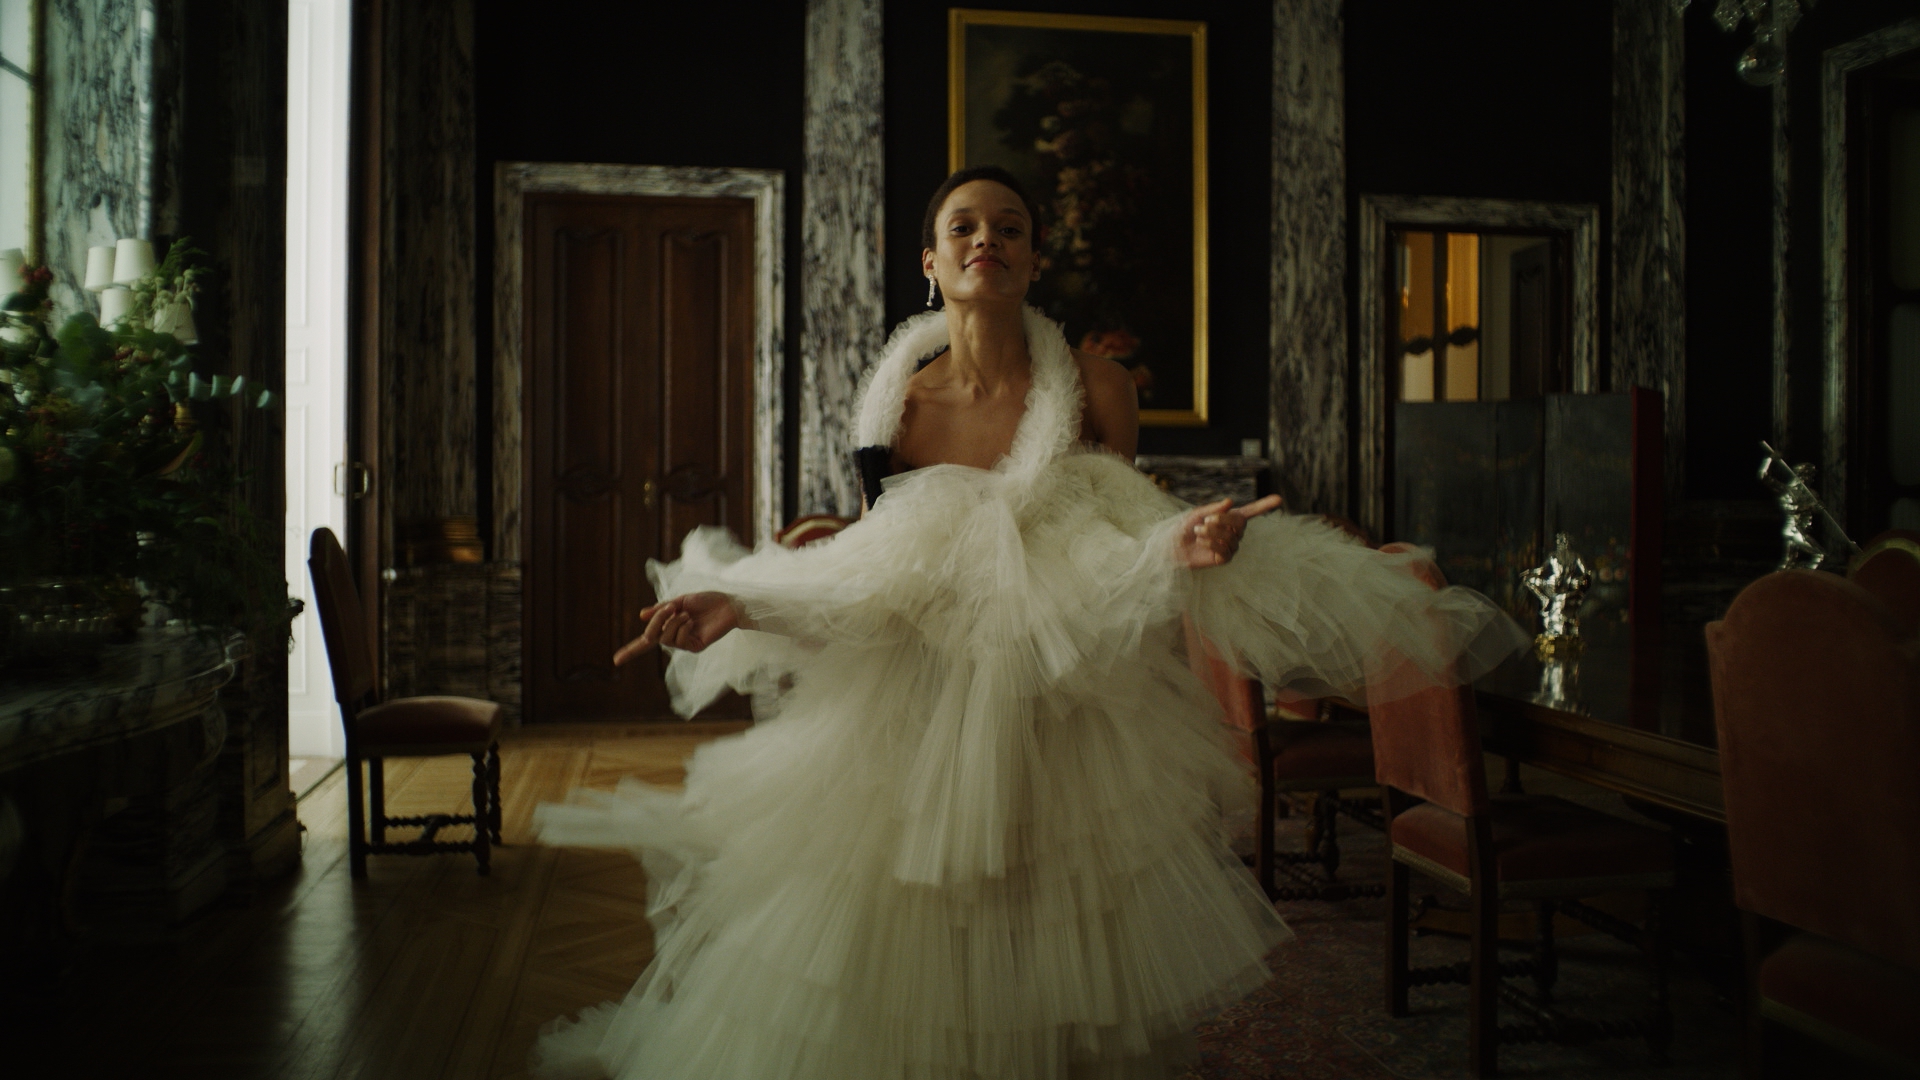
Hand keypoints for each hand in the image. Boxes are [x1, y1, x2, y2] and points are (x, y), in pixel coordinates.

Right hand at [613, 592, 743, 663]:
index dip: (630, 651)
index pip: (646, 642)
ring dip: (672, 622)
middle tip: (668, 607)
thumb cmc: (708, 601)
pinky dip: (682, 627)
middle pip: (652, 637)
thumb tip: (641, 616)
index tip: (615, 661)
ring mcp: (685, 644)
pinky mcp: (695, 646)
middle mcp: (675, 638)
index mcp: (670, 627)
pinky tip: (692, 620)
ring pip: (665, 639)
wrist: (729, 603)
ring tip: (685, 613)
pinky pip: (679, 640)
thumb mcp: (681, 601)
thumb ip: (662, 610)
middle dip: (656, 621)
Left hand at [1174, 495, 1282, 568]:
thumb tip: (1230, 501)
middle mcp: (1233, 532)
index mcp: (1229, 518)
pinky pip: (1225, 550)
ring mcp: (1230, 546)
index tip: (1279, 499)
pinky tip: (1201, 542)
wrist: (1172, 547)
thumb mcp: (1197, 514)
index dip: (1264, 505)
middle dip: (1222, 520)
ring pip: (1231, 537)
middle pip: (1240, 523)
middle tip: (1205, 521)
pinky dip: (1211, 544)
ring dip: (1213, 532)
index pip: (1251, 512)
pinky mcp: (1223, 559)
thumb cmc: (1184, 528)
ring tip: (1198, 531)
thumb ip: (1213, 509)